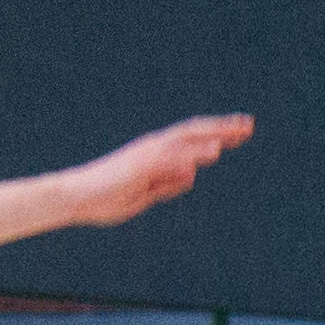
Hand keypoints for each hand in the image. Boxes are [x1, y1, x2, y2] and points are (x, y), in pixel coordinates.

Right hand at [66, 114, 254, 225]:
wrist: (75, 199)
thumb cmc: (107, 197)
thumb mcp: (146, 193)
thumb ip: (168, 184)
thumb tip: (191, 176)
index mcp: (156, 155)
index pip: (192, 140)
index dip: (217, 135)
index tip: (241, 133)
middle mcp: (153, 148)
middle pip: (193, 133)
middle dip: (222, 129)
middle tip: (249, 125)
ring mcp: (146, 156)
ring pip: (185, 141)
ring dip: (212, 135)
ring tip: (238, 133)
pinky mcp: (139, 167)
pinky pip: (171, 158)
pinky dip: (193, 154)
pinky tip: (213, 153)